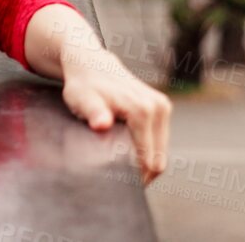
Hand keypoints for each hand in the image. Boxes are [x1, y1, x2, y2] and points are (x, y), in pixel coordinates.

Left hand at [59, 43, 171, 184]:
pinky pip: (159, 141)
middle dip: (141, 173)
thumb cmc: (83, 85)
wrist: (91, 63)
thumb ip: (93, 113)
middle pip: (158, 159)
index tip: (116, 182)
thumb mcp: (82, 100)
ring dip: (145, 163)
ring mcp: (163, 106)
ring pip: (161, 152)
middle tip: (117, 176)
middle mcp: (158, 107)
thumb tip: (102, 124)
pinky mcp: (162, 107)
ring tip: (120, 163)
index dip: (134, 177)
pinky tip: (128, 152)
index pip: (148, 160)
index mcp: (143, 110)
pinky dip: (147, 151)